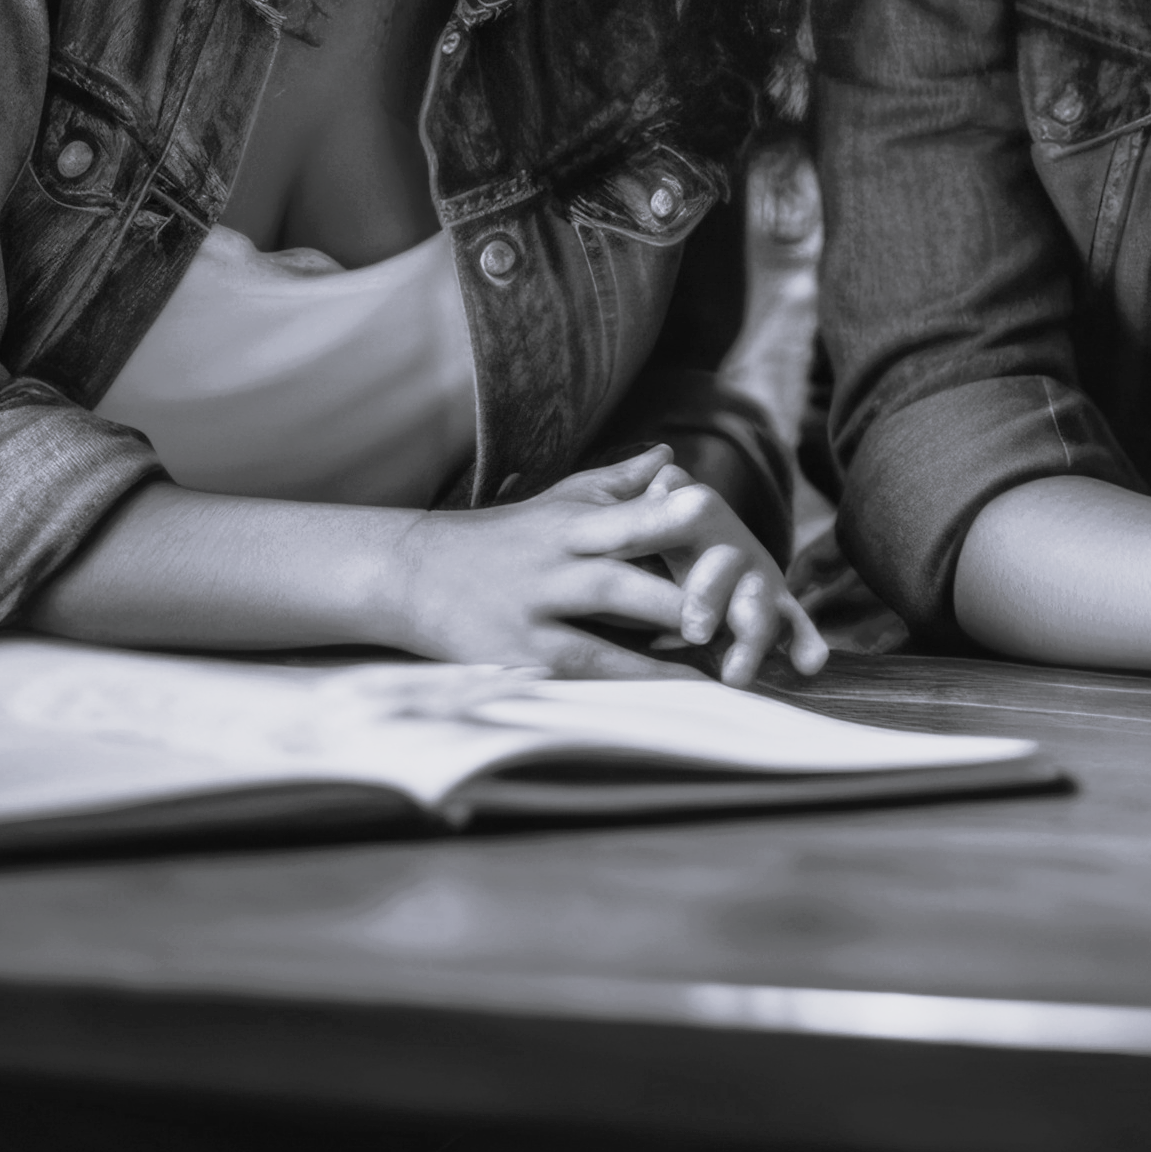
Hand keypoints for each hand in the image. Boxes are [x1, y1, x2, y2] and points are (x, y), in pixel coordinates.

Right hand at [382, 448, 830, 684]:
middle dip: (676, 596)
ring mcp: (532, 621)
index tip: (710, 509)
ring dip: (658, 658)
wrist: (410, 574)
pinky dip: (622, 687)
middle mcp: (552, 571)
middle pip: (617, 581)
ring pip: (598, 640)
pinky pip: (576, 678)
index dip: (664, 514)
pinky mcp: (519, 663)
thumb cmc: (503, 538)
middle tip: (740, 609)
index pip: (624, 515)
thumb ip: (618, 484)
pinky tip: (667, 696)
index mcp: (569, 526)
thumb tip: (670, 456)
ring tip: (718, 669)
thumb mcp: (556, 502)